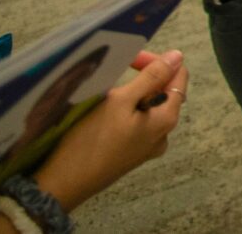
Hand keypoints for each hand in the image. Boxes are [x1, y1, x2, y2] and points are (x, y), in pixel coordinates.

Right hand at [30, 51, 188, 211]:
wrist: (63, 184)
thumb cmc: (91, 140)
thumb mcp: (121, 101)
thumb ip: (151, 77)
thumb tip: (178, 56)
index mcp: (167, 119)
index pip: (178, 77)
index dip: (158, 62)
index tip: (131, 59)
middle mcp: (163, 134)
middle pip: (163, 93)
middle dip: (143, 78)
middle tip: (116, 74)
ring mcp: (147, 147)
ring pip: (147, 109)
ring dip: (131, 96)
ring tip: (107, 94)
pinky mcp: (130, 155)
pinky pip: (135, 125)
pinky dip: (124, 113)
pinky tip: (104, 114)